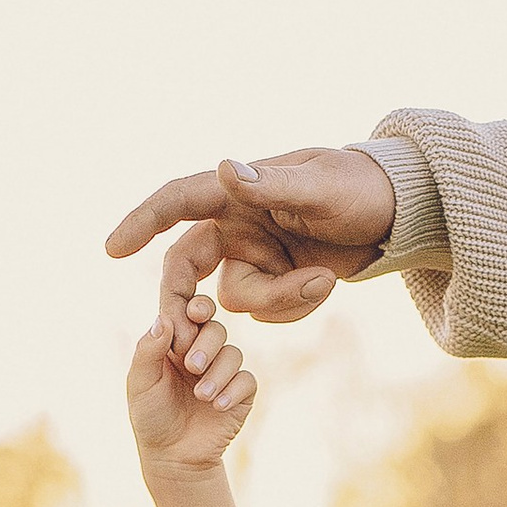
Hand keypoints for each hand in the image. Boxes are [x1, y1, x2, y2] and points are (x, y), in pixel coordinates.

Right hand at [105, 148, 396, 335]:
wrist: (394, 214)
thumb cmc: (358, 187)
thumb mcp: (321, 187)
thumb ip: (272, 185)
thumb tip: (223, 169)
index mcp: (237, 190)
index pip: (178, 201)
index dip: (141, 222)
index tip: (112, 249)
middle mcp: (236, 222)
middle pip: (187, 266)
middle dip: (186, 302)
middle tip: (186, 337)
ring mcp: (253, 254)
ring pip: (237, 299)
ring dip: (279, 300)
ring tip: (323, 280)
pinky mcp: (274, 279)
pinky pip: (267, 311)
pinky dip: (294, 307)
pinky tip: (324, 283)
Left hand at [125, 301, 255, 477]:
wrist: (173, 456)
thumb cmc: (152, 416)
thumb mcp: (141, 382)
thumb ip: (148, 350)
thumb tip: (163, 318)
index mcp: (176, 342)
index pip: (188, 312)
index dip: (195, 305)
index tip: (194, 312)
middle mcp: (202, 351)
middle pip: (216, 328)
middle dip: (206, 344)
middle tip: (192, 366)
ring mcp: (223, 372)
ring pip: (233, 353)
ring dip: (217, 374)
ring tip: (201, 396)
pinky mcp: (241, 393)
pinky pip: (246, 379)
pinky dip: (232, 391)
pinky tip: (217, 406)